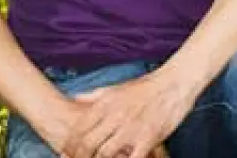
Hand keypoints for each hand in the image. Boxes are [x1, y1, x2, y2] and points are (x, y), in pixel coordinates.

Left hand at [34, 99, 169, 157]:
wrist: (172, 85)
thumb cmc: (144, 87)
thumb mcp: (114, 87)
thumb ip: (93, 95)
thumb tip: (74, 98)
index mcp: (104, 105)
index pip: (79, 128)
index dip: (70, 144)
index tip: (64, 152)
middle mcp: (114, 117)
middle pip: (88, 144)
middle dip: (78, 156)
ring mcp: (130, 129)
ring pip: (105, 154)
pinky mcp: (147, 139)